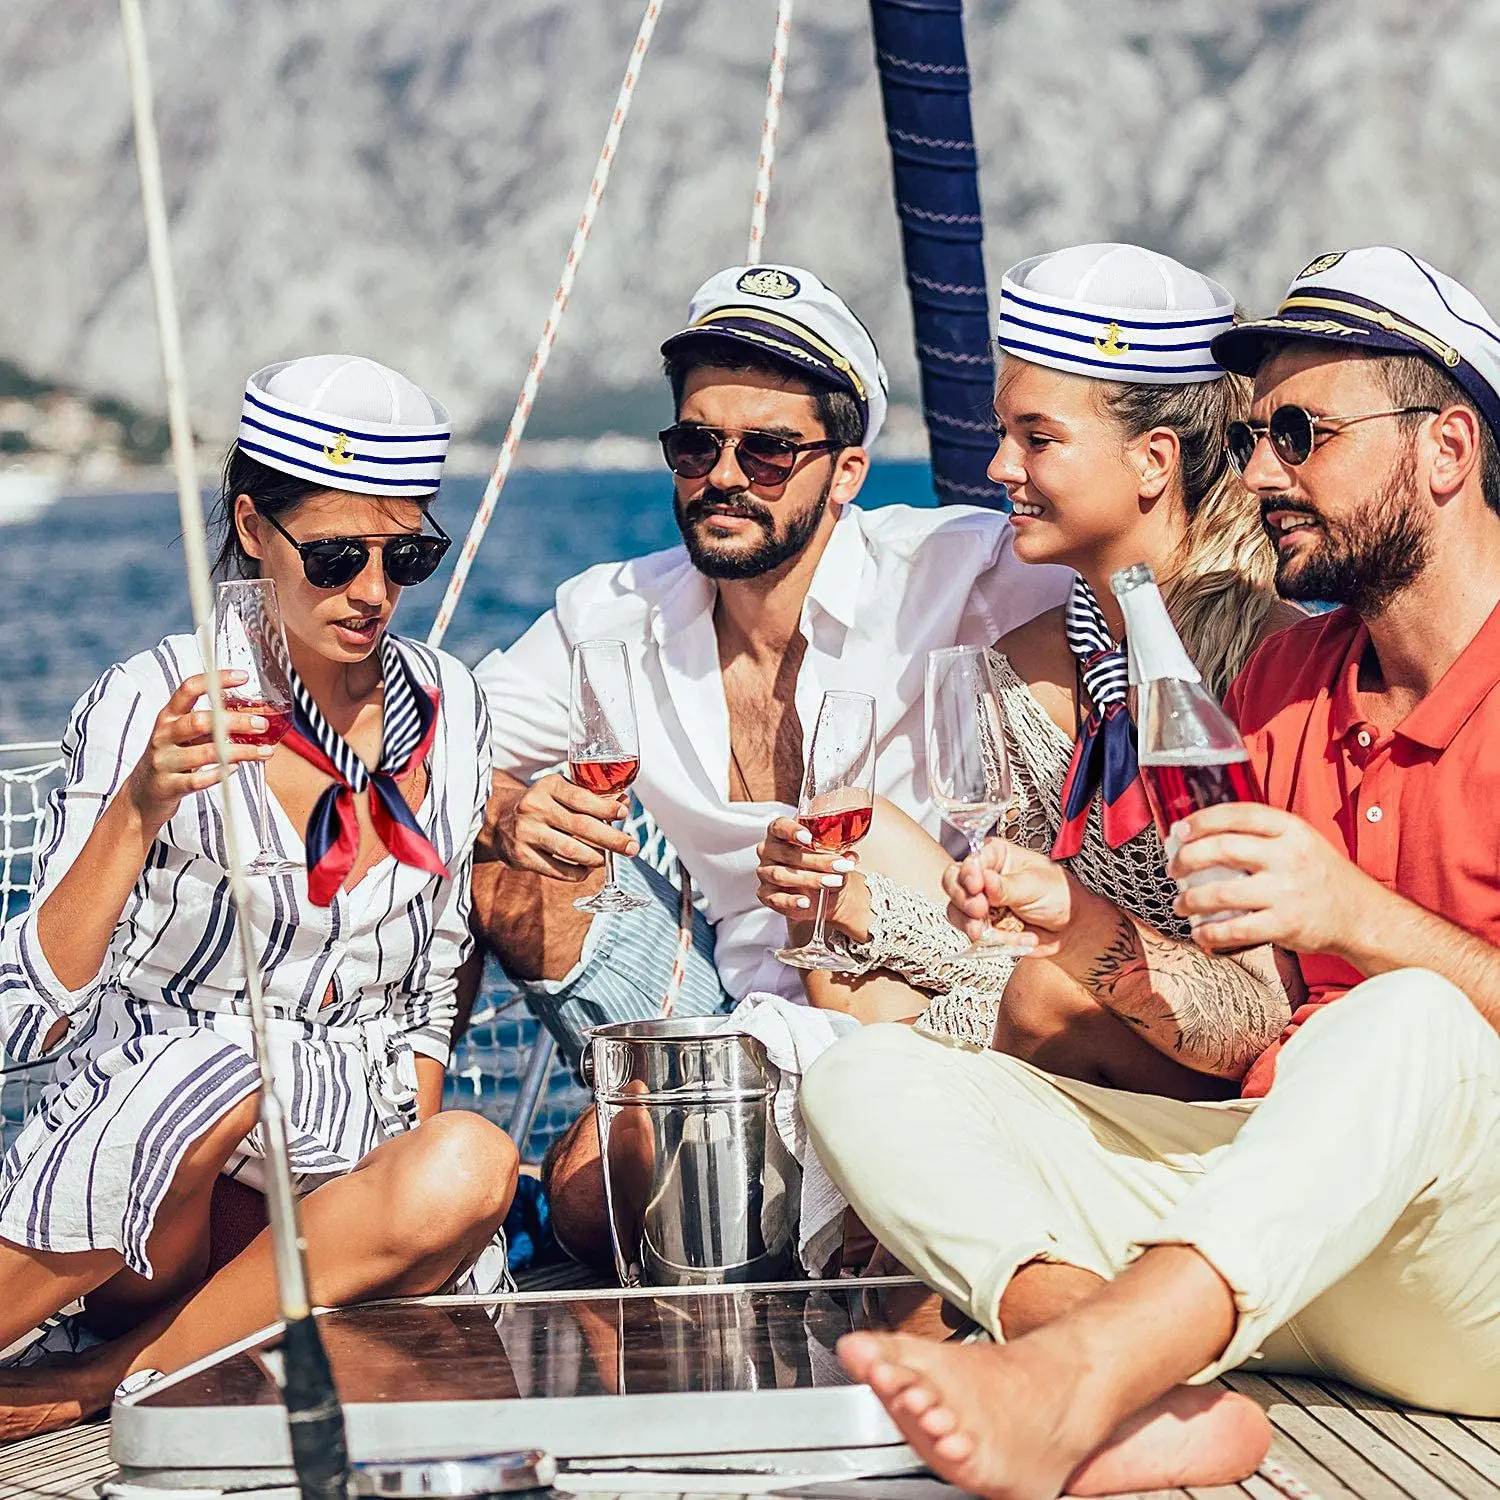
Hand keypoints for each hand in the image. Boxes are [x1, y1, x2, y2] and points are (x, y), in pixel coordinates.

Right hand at [125, 671, 274, 835]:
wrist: (143, 794)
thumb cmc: (172, 758)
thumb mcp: (184, 735)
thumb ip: (212, 724)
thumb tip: (254, 715)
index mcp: (169, 716)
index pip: (189, 689)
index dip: (215, 680)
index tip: (242, 676)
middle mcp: (164, 735)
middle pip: (200, 721)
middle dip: (236, 721)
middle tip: (261, 724)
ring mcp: (164, 760)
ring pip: (205, 752)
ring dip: (240, 751)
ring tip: (263, 752)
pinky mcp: (168, 785)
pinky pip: (198, 780)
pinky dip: (220, 773)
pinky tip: (235, 768)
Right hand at [491, 771, 638, 881]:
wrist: (498, 820)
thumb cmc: (542, 804)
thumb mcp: (561, 791)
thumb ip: (592, 796)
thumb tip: (624, 803)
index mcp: (548, 786)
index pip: (581, 798)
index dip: (605, 808)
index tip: (623, 815)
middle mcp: (534, 807)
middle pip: (581, 826)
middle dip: (611, 839)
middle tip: (631, 847)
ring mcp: (526, 832)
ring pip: (570, 850)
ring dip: (596, 857)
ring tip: (608, 859)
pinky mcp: (522, 855)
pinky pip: (557, 869)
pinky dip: (577, 872)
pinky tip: (587, 869)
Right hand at [755, 816, 869, 939]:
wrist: (822, 892)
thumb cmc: (821, 865)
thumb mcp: (832, 854)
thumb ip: (840, 852)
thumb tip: (850, 856)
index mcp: (780, 833)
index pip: (779, 826)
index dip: (792, 830)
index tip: (809, 837)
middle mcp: (769, 851)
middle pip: (787, 853)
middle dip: (817, 860)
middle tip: (840, 865)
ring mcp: (765, 873)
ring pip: (781, 875)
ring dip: (810, 879)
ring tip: (834, 882)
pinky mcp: (766, 894)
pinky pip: (776, 898)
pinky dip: (792, 902)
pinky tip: (806, 902)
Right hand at [941, 837, 1073, 956]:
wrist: (1071, 929)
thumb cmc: (1059, 896)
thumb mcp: (1035, 885)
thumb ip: (1008, 886)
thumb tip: (986, 880)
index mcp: (996, 856)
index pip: (970, 860)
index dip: (968, 873)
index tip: (977, 886)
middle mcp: (984, 877)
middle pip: (953, 883)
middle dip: (964, 900)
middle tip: (979, 910)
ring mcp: (981, 903)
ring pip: (956, 911)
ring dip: (970, 924)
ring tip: (987, 932)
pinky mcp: (984, 926)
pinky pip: (974, 934)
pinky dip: (993, 940)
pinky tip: (1017, 936)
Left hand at [1169, 802, 1379, 954]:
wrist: (1361, 915)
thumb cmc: (1318, 874)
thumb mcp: (1299, 840)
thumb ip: (1260, 835)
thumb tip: (1200, 835)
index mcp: (1290, 829)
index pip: (1238, 814)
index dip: (1201, 820)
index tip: (1178, 831)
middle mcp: (1288, 856)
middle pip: (1223, 850)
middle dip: (1187, 859)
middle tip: (1174, 869)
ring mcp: (1287, 891)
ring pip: (1221, 893)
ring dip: (1190, 900)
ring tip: (1180, 904)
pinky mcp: (1285, 924)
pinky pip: (1235, 930)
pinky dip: (1210, 933)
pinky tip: (1200, 933)